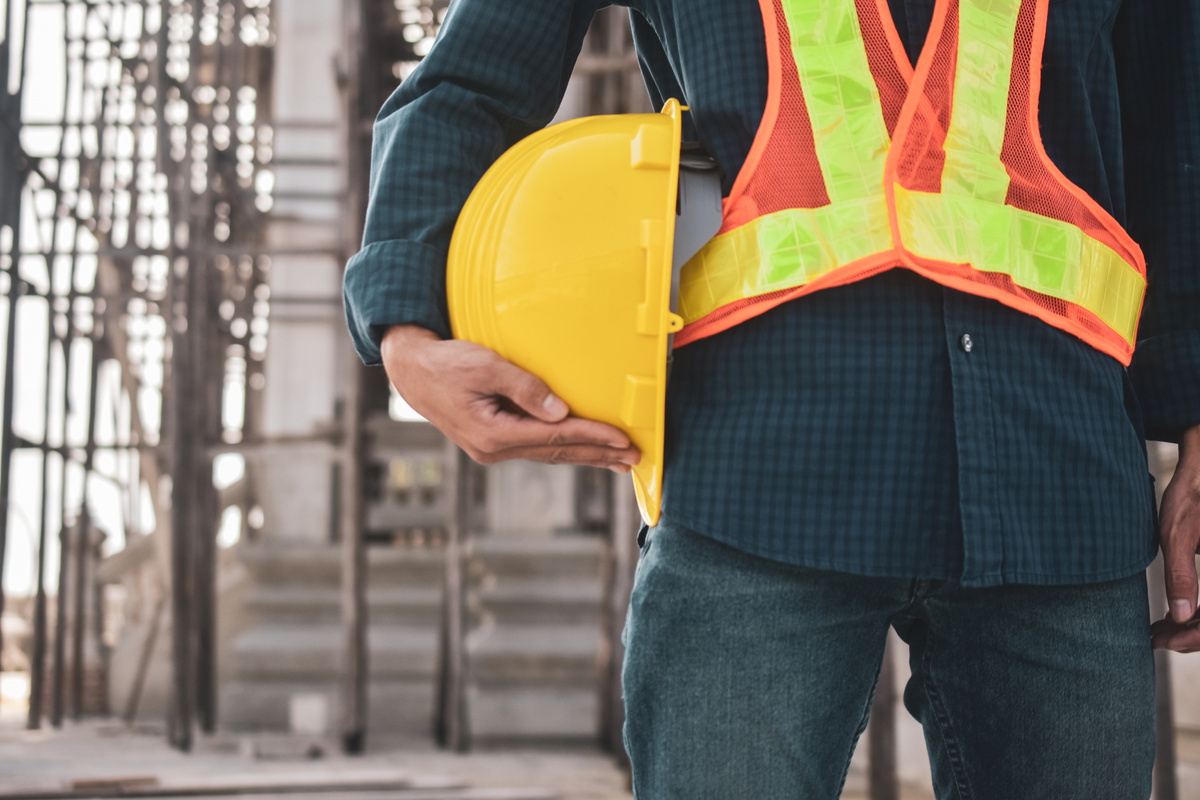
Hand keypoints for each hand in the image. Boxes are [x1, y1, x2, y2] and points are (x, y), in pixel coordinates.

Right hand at [380, 325, 640, 472]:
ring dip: (587, 455)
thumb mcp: (483, 366)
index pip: (555, 438)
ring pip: (550, 454)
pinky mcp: (494, 441)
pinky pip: (538, 447)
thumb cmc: (446, 363)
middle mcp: (495, 449)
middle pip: (557, 453)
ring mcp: (493, 449)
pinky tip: (583, 449)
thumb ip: (524, 387)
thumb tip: (560, 412)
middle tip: (635, 457)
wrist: (412, 372)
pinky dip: (565, 448)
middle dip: (599, 454)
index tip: (623, 439)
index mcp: (493, 434)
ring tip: (619, 459)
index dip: (593, 437)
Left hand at [1150, 424, 1199, 651]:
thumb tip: (1181, 616)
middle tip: (1157, 637)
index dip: (1196, 637)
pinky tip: (1175, 614)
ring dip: (1196, 624)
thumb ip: (1181, 575)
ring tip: (1161, 630)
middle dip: (1193, 634)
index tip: (1166, 641)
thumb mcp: (1178, 533)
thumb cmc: (1193, 493)